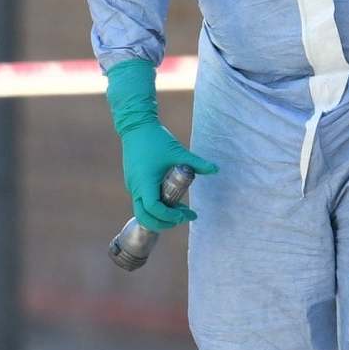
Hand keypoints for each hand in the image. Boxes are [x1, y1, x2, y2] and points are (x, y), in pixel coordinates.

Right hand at [104, 60, 216, 229]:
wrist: (136, 126)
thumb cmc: (156, 139)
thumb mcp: (178, 152)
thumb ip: (197, 163)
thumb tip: (216, 169)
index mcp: (145, 182)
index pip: (153, 209)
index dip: (168, 216)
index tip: (184, 213)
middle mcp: (136, 187)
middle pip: (144, 217)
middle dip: (163, 223)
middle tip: (182, 218)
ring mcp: (133, 185)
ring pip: (142, 211)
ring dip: (160, 216)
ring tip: (180, 210)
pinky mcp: (133, 182)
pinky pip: (142, 202)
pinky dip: (155, 207)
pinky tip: (171, 199)